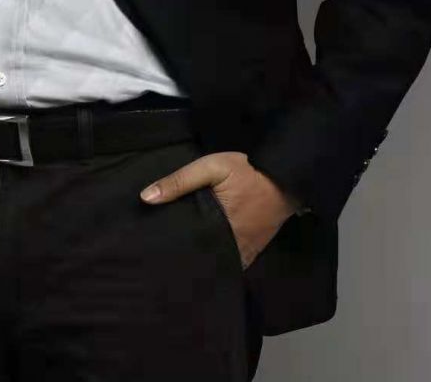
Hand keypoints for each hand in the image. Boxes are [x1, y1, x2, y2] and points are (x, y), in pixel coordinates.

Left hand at [139, 150, 299, 268]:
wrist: (285, 179)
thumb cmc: (246, 172)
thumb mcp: (211, 167)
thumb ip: (180, 181)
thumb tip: (145, 197)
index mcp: (218, 228)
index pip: (186, 248)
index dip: (169, 250)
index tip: (150, 251)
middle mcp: (230, 247)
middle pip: (199, 260)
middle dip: (181, 258)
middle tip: (158, 255)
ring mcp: (243, 253)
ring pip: (214, 264)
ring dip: (199, 261)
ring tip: (175, 259)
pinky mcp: (251, 252)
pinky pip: (229, 263)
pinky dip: (216, 261)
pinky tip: (202, 256)